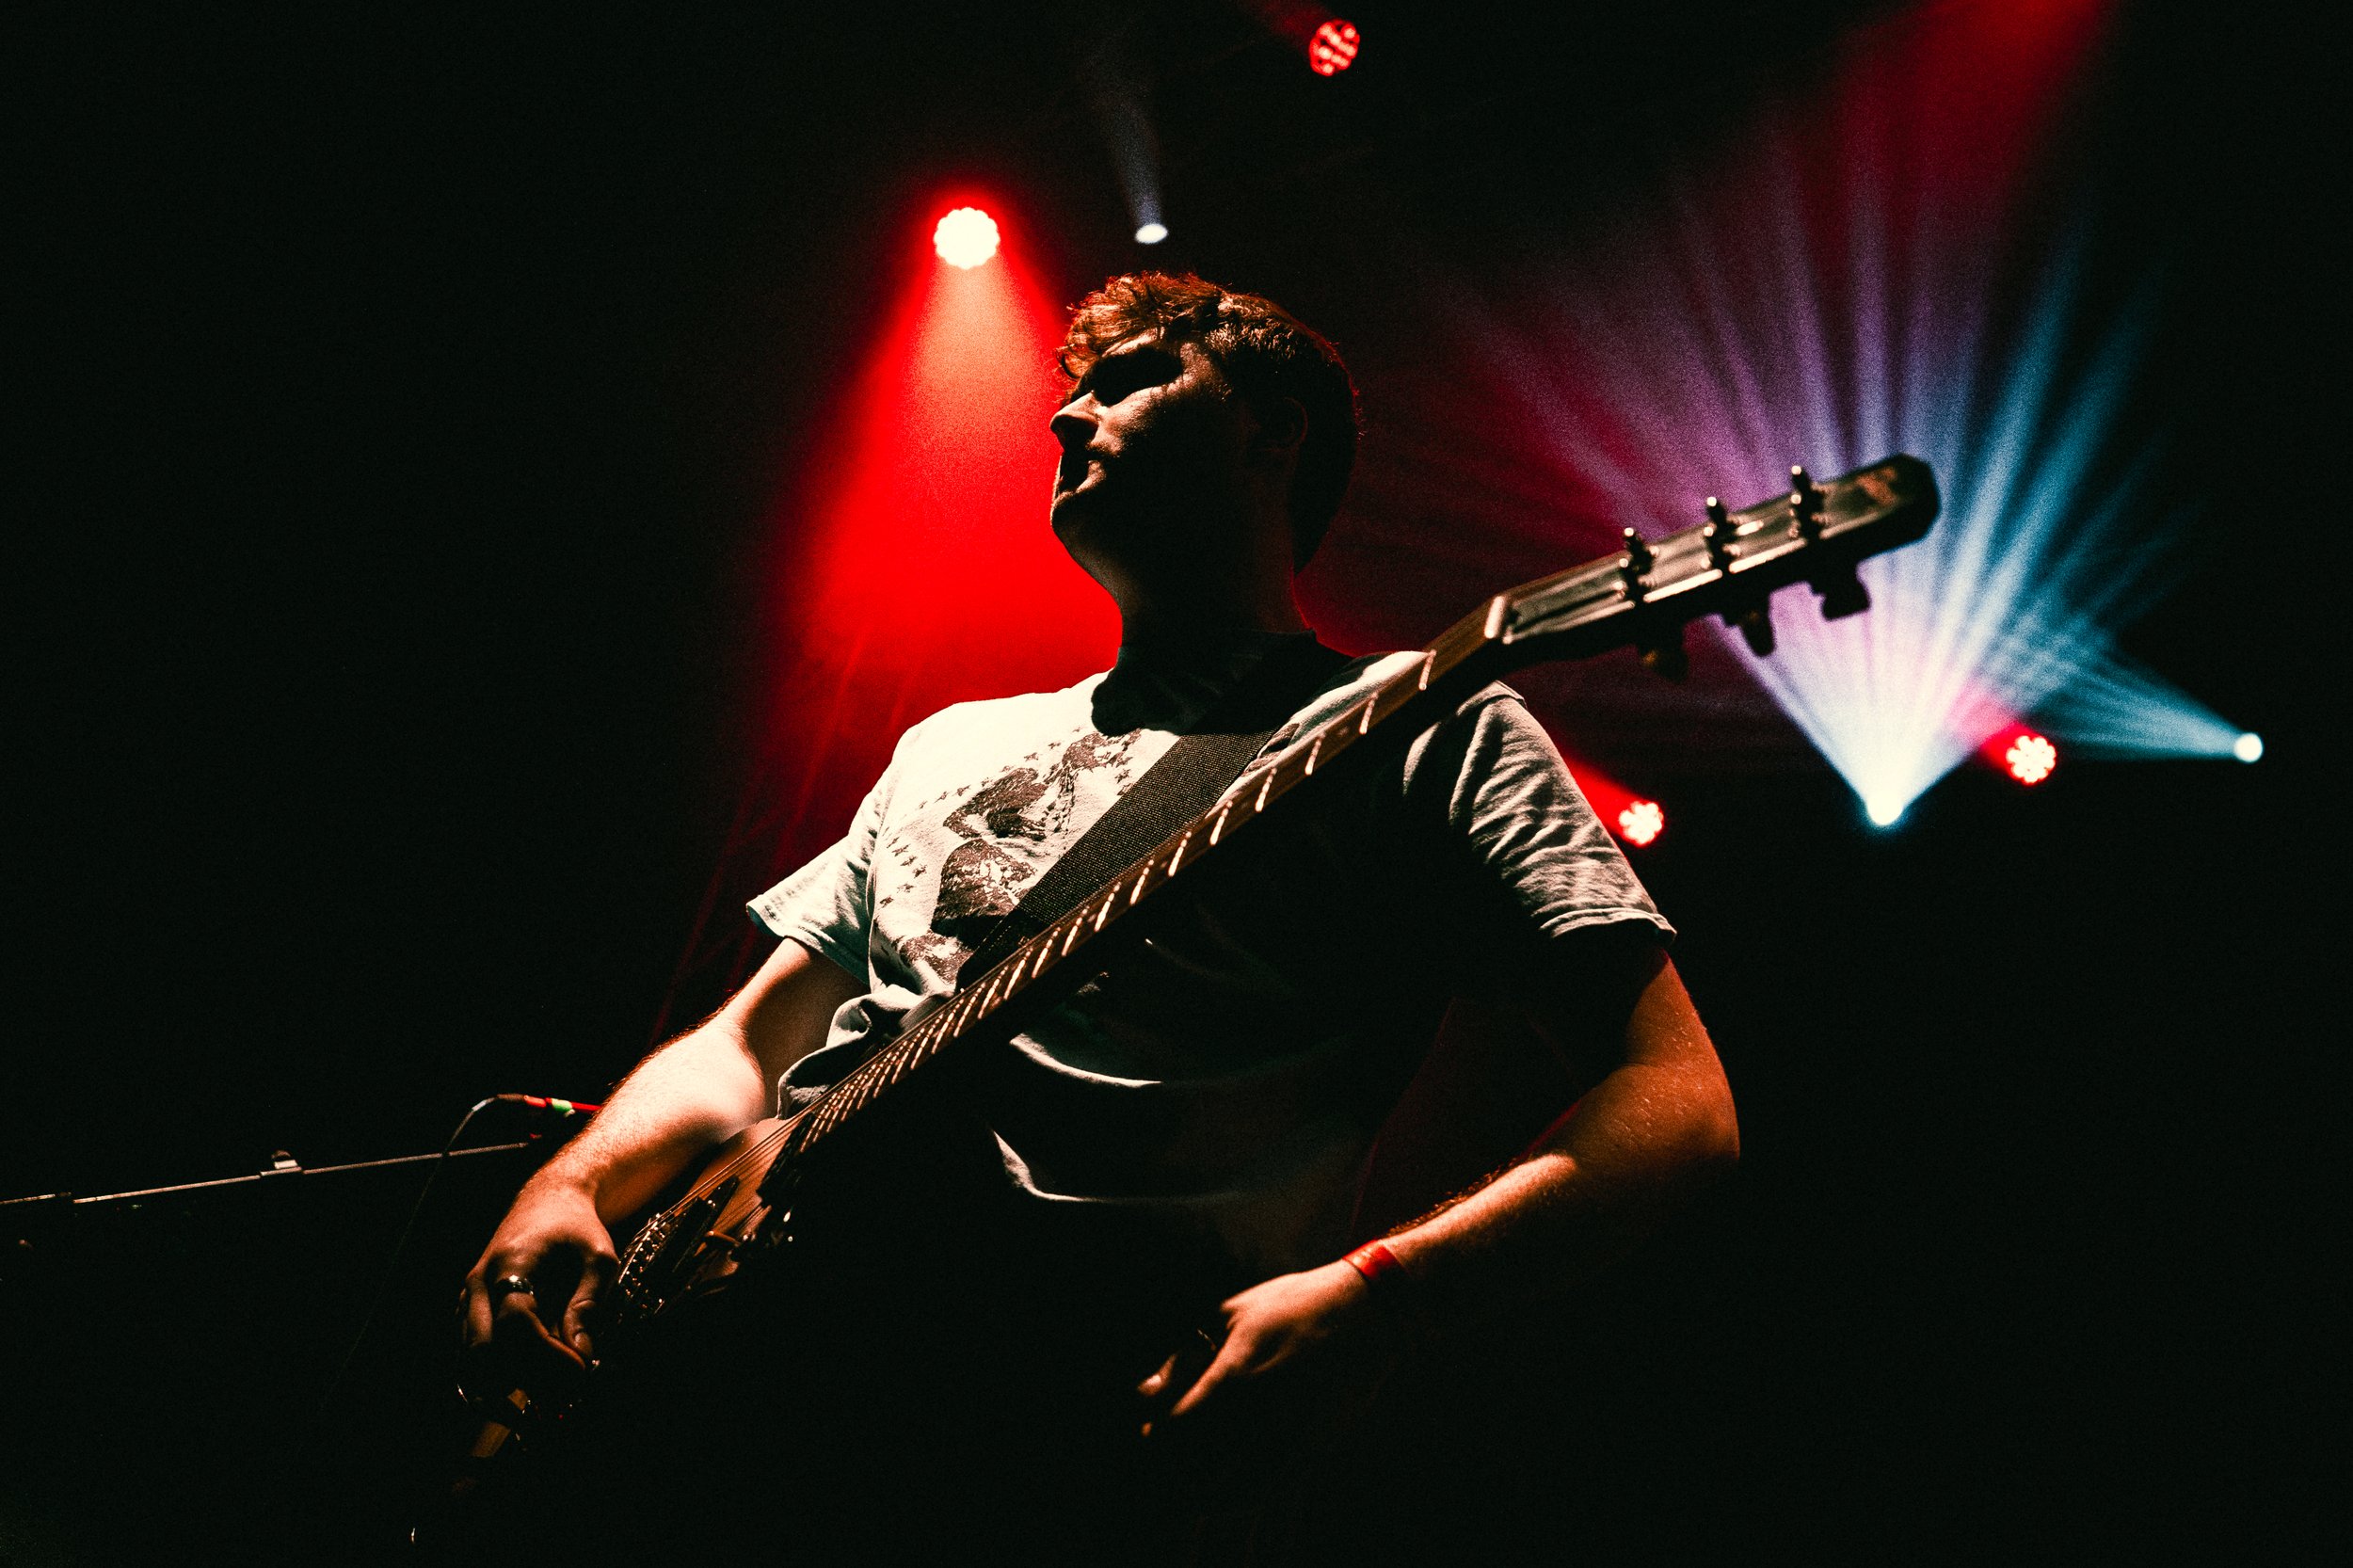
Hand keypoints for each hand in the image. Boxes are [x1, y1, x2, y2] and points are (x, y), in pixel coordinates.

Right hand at [459, 1173, 617, 1406]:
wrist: (546, 1202)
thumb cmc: (577, 1228)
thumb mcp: (599, 1257)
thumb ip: (589, 1303)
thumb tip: (581, 1355)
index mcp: (513, 1263)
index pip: (516, 1323)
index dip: (547, 1355)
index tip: (580, 1369)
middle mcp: (480, 1284)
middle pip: (483, 1352)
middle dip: (525, 1377)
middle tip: (566, 1387)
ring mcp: (469, 1300)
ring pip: (472, 1361)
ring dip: (511, 1380)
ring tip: (554, 1384)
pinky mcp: (469, 1313)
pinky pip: (473, 1356)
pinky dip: (501, 1373)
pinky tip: (537, 1375)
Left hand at [1136, 1260, 1406, 1500]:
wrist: (1366, 1315)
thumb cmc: (1291, 1305)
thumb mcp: (1229, 1313)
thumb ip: (1184, 1355)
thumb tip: (1142, 1393)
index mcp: (1235, 1374)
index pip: (1177, 1429)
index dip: (1155, 1437)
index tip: (1150, 1431)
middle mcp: (1262, 1412)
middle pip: (1199, 1464)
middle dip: (1173, 1468)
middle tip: (1164, 1460)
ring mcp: (1291, 1434)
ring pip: (1232, 1485)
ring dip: (1202, 1491)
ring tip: (1187, 1482)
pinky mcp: (1313, 1448)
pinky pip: (1267, 1488)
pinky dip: (1238, 1495)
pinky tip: (1224, 1489)